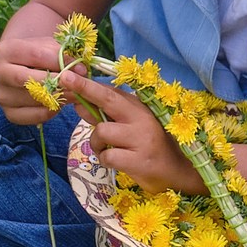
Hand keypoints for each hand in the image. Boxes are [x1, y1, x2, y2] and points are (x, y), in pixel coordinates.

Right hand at [0, 33, 80, 125]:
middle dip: (55, 83)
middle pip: (27, 80)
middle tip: (76, 85)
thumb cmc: (37, 54)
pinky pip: (31, 117)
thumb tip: (80, 70)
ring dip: (56, 98)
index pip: (35, 55)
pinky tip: (60, 104)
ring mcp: (0, 95)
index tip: (80, 68)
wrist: (22, 66)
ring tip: (74, 94)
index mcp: (5, 50)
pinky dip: (49, 112)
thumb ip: (63, 54)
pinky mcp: (8, 113)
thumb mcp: (48, 46)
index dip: (60, 62)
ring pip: (30, 100)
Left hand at [60, 69, 200, 193]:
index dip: (87, 83)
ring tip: (107, 150)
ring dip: (96, 143)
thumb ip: (105, 116)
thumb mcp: (131, 127)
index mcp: (140, 108)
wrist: (180, 172)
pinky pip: (107, 156)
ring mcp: (140, 139)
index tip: (69, 74)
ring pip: (101, 132)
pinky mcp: (138, 160)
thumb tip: (78, 104)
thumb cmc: (153, 147)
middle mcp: (141, 119)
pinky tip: (116, 162)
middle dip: (84, 88)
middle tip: (66, 79)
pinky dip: (105, 160)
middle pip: (107, 99)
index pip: (110, 91)